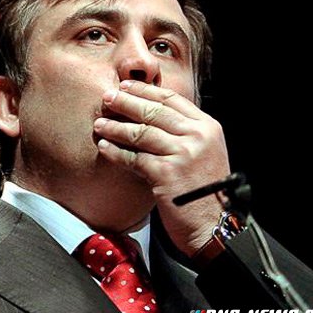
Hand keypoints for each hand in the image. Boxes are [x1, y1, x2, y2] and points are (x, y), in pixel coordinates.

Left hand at [94, 80, 229, 256]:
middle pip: (154, 111)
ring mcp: (182, 154)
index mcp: (207, 127)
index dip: (146, 91)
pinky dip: (116, 152)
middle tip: (107, 97)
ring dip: (116, 127)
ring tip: (99, 124)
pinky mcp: (166, 173)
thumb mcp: (204, 153)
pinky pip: (133, 157)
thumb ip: (184, 133)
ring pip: (141, 132)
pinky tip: (104, 147)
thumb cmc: (204, 192)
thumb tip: (151, 115)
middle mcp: (197, 136)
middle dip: (126, 102)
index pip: (172, 99)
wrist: (214, 225)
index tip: (126, 86)